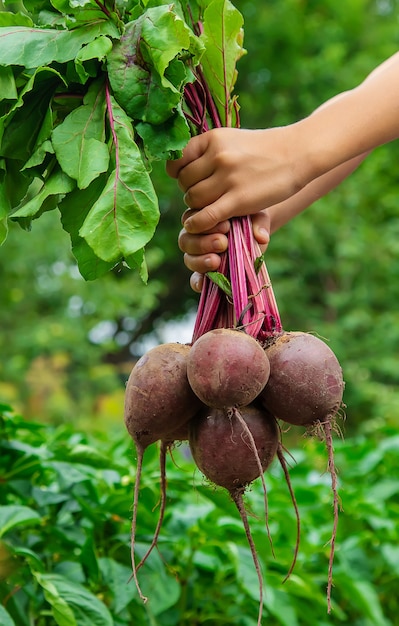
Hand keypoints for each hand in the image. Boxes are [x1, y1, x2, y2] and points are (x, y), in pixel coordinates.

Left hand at [166, 126, 305, 233]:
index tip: (189, 179)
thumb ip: (208, 152)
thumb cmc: (264, 150)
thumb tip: (179, 167)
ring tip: (212, 206)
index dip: (178, 174)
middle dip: (190, 192)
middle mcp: (217, 155)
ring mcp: (227, 177)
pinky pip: (206, 216)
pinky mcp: (238, 199)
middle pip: (185, 183)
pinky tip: (199, 225)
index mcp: (213, 138)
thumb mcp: (232, 140)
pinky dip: (198, 224)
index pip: (177, 160)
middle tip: (206, 195)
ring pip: (193, 200)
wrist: (298, 153)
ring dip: (198, 208)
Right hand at [179, 211, 270, 291]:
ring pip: (188, 259)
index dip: (206, 224)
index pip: (191, 220)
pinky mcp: (205, 273)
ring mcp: (198, 256)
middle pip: (185, 241)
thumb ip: (258, 224)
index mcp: (200, 217)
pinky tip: (204, 284)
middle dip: (203, 243)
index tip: (227, 226)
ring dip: (201, 261)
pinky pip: (195, 279)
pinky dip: (198, 282)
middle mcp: (194, 236)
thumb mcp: (256, 218)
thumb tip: (261, 237)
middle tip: (223, 243)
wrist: (256, 235)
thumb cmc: (252, 220)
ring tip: (216, 261)